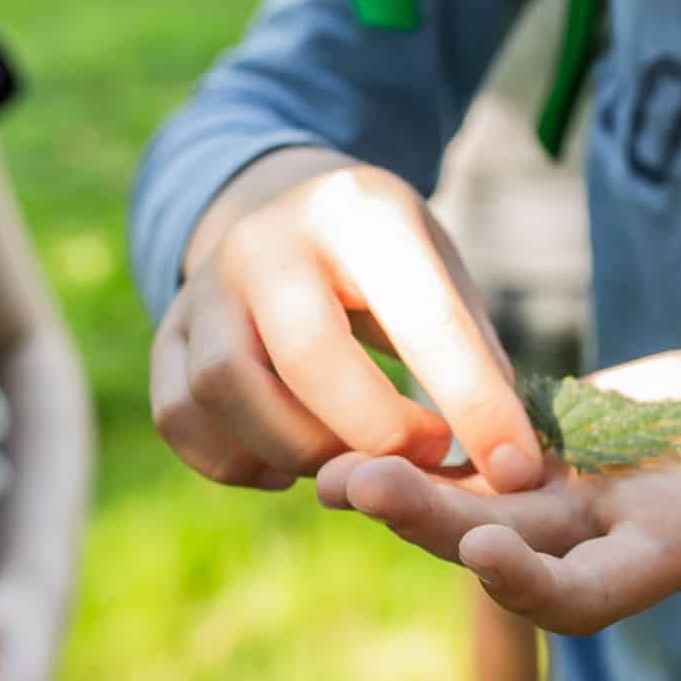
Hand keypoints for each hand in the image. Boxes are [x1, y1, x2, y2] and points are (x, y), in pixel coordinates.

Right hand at [150, 158, 547, 493]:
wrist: (280, 209)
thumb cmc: (384, 260)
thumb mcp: (439, 272)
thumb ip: (474, 356)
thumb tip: (509, 464)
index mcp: (360, 211)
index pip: (424, 319)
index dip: (476, 406)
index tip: (517, 471)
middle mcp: (267, 240)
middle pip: (308, 359)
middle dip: (376, 434)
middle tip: (426, 458)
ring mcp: (203, 285)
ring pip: (227, 391)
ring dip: (299, 451)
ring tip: (353, 459)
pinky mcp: (163, 332)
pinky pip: (180, 417)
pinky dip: (237, 461)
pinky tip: (286, 462)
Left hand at [314, 350, 680, 635]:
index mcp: (667, 553)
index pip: (582, 593)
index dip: (530, 581)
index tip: (478, 550)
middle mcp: (605, 533)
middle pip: (500, 545)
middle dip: (425, 523)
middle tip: (348, 488)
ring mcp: (578, 485)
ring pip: (474, 495)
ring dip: (404, 485)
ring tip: (327, 469)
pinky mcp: (565, 434)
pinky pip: (484, 440)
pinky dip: (429, 433)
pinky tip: (361, 408)